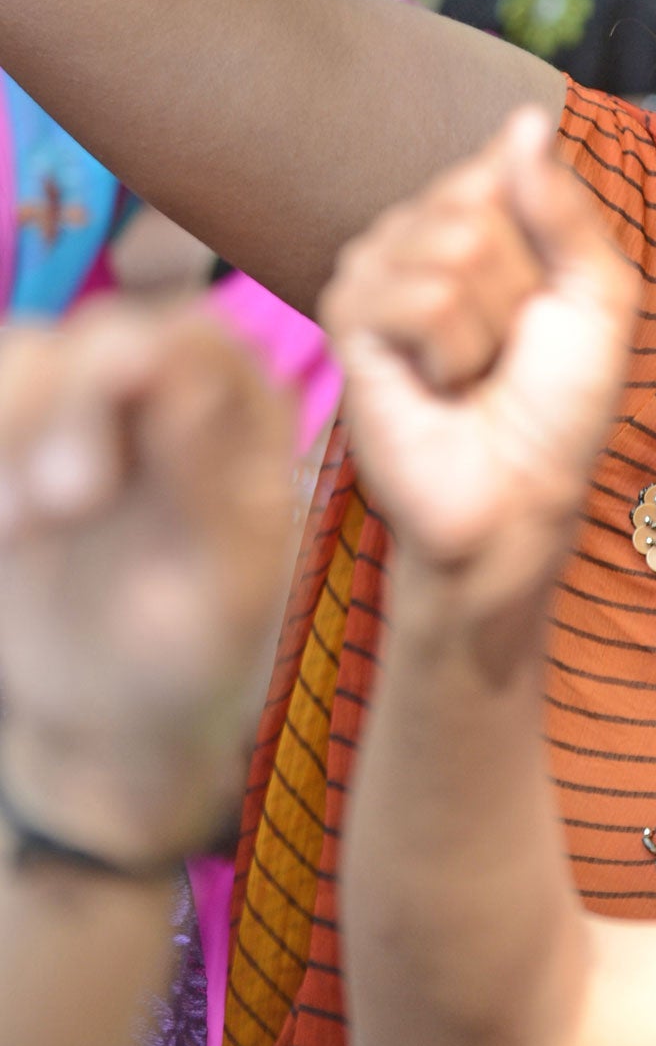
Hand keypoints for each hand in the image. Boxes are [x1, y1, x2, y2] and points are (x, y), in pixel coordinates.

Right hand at [0, 303, 294, 864]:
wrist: (116, 710)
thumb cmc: (196, 650)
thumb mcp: (220, 587)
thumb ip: (205, 484)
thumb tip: (191, 386)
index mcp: (243, 409)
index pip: (197, 336)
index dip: (150, 358)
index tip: (115, 408)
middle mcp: (168, 387)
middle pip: (102, 335)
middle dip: (65, 404)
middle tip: (62, 505)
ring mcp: (86, 405)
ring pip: (29, 356)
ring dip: (8, 425)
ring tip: (12, 530)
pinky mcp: (22, 437)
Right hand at [322, 110, 637, 596]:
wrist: (519, 494)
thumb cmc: (558, 400)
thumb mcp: (597, 291)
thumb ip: (563, 206)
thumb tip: (525, 119)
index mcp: (468, 213)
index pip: (510, 163)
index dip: (552, 241)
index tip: (546, 302)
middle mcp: (412, 230)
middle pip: (482, 204)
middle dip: (521, 288)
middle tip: (507, 349)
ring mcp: (371, 269)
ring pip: (456, 248)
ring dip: (490, 327)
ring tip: (475, 372)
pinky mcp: (344, 319)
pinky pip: (425, 297)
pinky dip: (456, 353)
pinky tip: (441, 387)